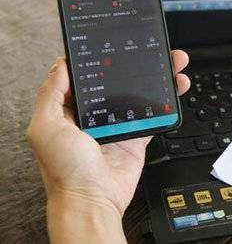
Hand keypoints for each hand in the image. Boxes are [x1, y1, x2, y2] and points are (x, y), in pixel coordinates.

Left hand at [27, 51, 189, 241]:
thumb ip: (51, 94)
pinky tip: (175, 89)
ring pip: (140, 92)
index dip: (102, 57)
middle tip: (153, 50)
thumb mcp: (45, 127)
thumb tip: (61, 65)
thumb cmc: (64, 170)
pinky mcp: (136, 136)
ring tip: (173, 65)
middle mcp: (94, 114)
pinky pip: (154, 113)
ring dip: (159, 78)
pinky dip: (167, 101)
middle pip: (119, 79)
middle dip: (137, 63)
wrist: (93, 200)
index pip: (88, 74)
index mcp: (69, 109)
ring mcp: (117, 124)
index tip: (117, 43)